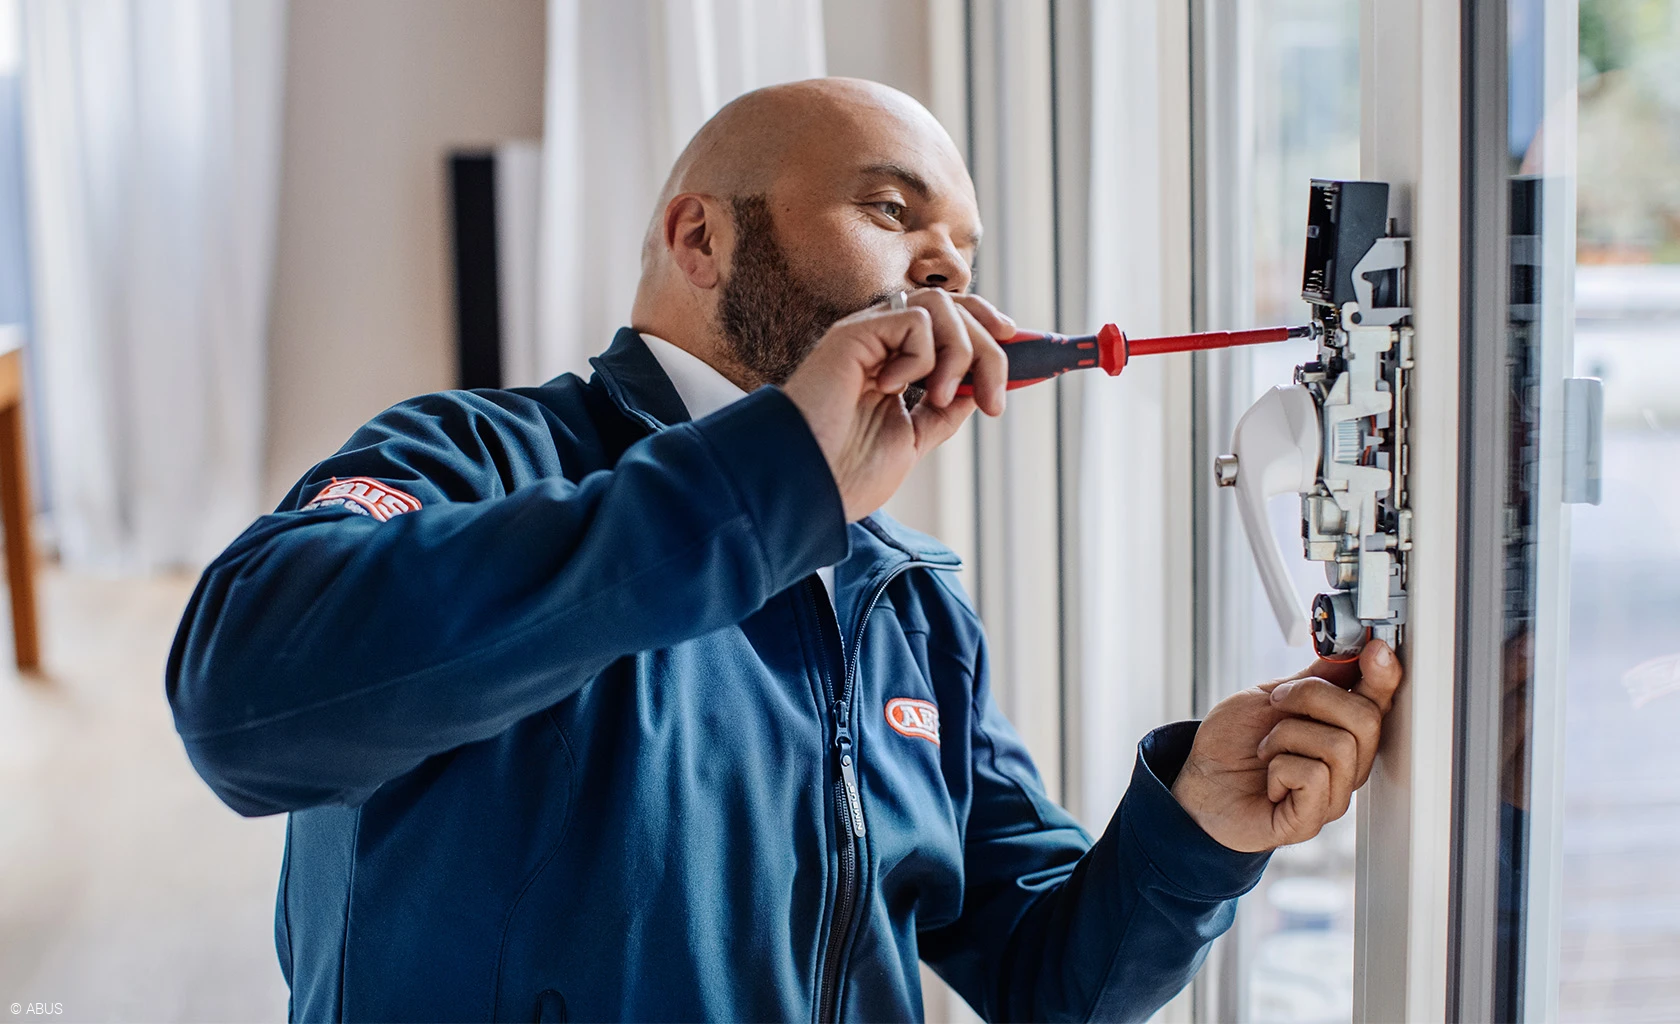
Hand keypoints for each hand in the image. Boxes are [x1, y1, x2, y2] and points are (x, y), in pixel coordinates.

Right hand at [782, 289, 1012, 520]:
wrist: (809, 486)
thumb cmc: (846, 473)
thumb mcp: (913, 442)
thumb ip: (942, 412)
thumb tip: (976, 389)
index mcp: (894, 366)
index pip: (950, 325)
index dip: (988, 327)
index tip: (1018, 344)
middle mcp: (882, 344)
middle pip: (956, 312)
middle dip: (989, 351)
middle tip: (991, 400)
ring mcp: (868, 336)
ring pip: (941, 308)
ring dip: (959, 353)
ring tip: (938, 398)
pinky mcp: (854, 334)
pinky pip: (915, 319)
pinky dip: (921, 356)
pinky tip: (893, 388)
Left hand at [1169, 641, 1403, 852]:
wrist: (1200, 782)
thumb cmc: (1232, 743)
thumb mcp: (1269, 697)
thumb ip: (1313, 679)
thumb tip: (1350, 652)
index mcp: (1339, 730)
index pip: (1378, 701)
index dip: (1383, 674)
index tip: (1375, 649)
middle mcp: (1346, 764)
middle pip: (1366, 719)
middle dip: (1313, 697)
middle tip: (1276, 705)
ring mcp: (1333, 795)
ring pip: (1340, 746)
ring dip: (1287, 736)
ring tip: (1266, 749)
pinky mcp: (1312, 819)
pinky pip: (1314, 776)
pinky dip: (1279, 767)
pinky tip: (1269, 780)